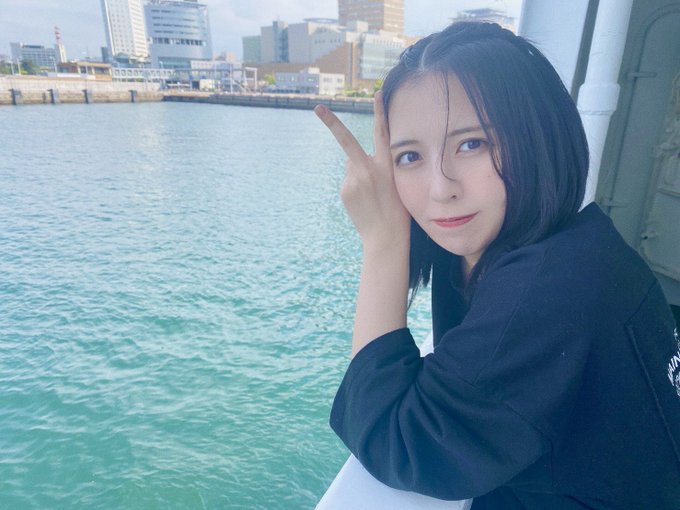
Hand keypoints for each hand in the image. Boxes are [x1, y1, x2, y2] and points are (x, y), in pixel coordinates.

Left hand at [314, 92, 410, 252]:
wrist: (386, 237)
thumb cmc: (397, 211)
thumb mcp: (396, 184)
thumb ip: (376, 166)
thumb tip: (351, 159)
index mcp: (387, 166)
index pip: (383, 133)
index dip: (380, 112)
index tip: (376, 94)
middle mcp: (368, 169)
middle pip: (348, 141)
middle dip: (331, 122)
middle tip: (317, 107)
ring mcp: (353, 179)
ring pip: (351, 167)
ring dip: (358, 175)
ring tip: (371, 195)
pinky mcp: (344, 189)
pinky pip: (348, 181)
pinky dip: (354, 188)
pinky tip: (363, 202)